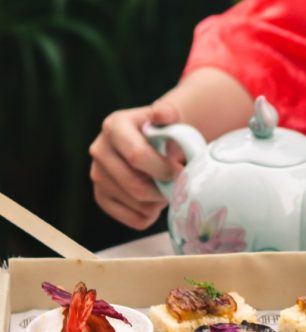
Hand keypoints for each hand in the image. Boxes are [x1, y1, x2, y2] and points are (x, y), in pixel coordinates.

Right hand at [89, 103, 183, 229]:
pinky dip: (151, 215)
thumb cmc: (166, 131)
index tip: (182, 171)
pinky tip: (157, 200)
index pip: (136, 156)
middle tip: (179, 184)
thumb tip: (161, 113)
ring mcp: (97, 174)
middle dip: (163, 190)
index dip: (163, 169)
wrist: (155, 142)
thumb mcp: (169, 118)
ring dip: (159, 202)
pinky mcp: (101, 196)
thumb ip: (168, 113)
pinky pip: (132, 219)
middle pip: (135, 186)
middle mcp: (99, 150)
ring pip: (136, 204)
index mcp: (114, 127)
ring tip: (168, 188)